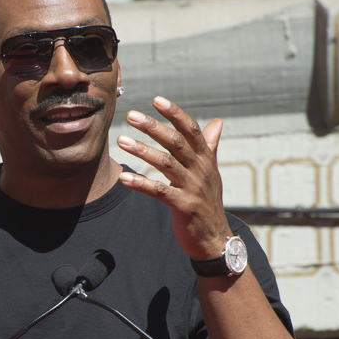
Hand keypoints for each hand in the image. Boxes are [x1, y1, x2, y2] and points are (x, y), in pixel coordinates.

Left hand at [116, 96, 231, 259]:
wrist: (215, 239)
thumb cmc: (208, 203)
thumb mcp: (211, 173)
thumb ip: (210, 147)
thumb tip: (217, 122)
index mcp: (206, 159)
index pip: (191, 130)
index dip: (175, 113)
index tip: (156, 100)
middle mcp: (201, 170)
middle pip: (176, 142)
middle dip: (153, 127)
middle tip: (131, 116)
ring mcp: (193, 188)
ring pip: (165, 163)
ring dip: (142, 150)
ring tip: (121, 141)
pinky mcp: (183, 207)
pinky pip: (159, 191)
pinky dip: (141, 183)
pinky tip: (124, 177)